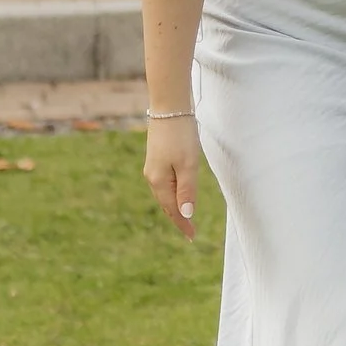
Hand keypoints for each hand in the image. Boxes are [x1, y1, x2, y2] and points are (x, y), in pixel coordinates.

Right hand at [144, 114, 201, 235]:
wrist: (168, 108)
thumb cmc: (180, 135)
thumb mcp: (188, 164)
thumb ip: (187, 190)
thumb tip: (187, 214)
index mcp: (159, 181)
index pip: (173, 210)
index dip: (183, 224)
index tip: (192, 238)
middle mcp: (152, 177)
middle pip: (166, 204)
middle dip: (178, 218)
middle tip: (190, 233)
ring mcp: (153, 167)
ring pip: (164, 194)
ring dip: (174, 206)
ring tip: (184, 218)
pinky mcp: (157, 158)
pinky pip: (165, 183)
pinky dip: (172, 193)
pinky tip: (177, 194)